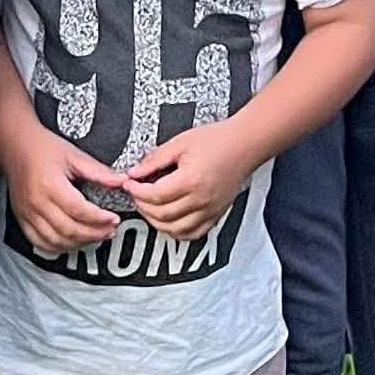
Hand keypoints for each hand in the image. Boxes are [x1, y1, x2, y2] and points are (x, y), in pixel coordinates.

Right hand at [2, 125, 121, 255]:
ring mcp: (28, 213)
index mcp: (51, 185)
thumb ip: (98, 171)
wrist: (15, 145)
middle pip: (70, 229)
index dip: (100, 219)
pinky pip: (40, 242)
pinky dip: (58, 247)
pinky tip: (72, 242)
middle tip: (110, 230)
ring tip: (95, 236)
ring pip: (56, 240)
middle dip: (94, 234)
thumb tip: (120, 181)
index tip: (114, 219)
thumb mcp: (74, 155)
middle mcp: (37, 202)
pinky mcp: (22, 219)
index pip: (80, 211)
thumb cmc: (43, 147)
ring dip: (79, 243)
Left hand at [122, 121, 254, 241]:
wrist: (244, 145)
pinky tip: (167, 220)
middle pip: (162, 214)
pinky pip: (192, 234)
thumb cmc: (217, 141)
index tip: (130, 184)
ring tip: (148, 206)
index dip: (137, 191)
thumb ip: (155, 159)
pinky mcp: (215, 215)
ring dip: (155, 221)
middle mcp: (202, 200)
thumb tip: (135, 172)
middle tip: (136, 193)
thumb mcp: (180, 143)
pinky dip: (176, 231)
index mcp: (192, 180)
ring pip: (175, 229)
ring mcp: (210, 210)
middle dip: (142, 205)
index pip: (155, 195)